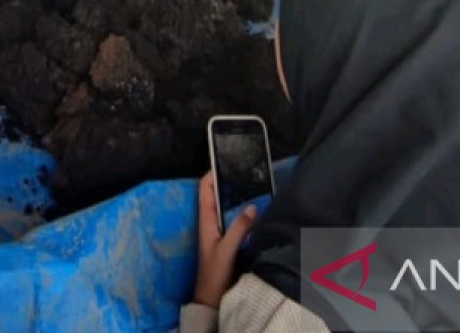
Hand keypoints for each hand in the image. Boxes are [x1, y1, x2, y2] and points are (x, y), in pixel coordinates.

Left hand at [193, 172, 257, 307]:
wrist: (211, 298)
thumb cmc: (214, 274)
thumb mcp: (227, 250)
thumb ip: (239, 228)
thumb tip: (252, 206)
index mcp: (205, 220)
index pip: (205, 189)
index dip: (212, 173)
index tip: (226, 160)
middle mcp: (210, 222)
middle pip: (215, 194)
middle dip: (226, 180)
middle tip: (244, 168)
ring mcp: (218, 230)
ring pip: (225, 205)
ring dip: (235, 194)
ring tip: (252, 182)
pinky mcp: (226, 239)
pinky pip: (233, 218)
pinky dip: (241, 209)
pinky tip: (255, 207)